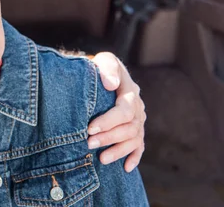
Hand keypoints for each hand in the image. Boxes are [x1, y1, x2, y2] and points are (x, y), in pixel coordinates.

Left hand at [87, 52, 145, 171]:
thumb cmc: (99, 67)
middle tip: (89, 144)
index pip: (124, 110)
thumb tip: (111, 84)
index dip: (109, 121)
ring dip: (119, 150)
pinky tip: (126, 168)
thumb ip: (108, 68)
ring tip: (101, 159)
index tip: (90, 128)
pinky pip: (139, 145)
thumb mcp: (103, 60)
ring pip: (134, 139)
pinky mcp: (135, 128)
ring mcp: (138, 119)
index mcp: (130, 91)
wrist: (100, 74)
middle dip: (109, 137)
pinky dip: (134, 157)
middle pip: (130, 127)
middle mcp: (138, 106)